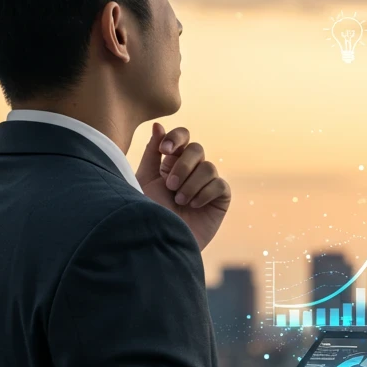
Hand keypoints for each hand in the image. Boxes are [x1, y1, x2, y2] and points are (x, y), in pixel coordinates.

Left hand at [136, 123, 230, 249]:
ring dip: (191, 184)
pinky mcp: (220, 199)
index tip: (165, 150)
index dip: (176, 138)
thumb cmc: (148, 213)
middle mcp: (191, 171)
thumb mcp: (145, 180)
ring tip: (180, 201)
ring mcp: (207, 185)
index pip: (182, 138)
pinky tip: (194, 206)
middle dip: (183, 166)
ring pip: (208, 167)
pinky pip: (219, 184)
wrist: (160, 242)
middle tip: (170, 186)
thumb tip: (158, 125)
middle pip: (197, 149)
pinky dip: (205, 194)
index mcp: (172, 163)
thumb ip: (152, 153)